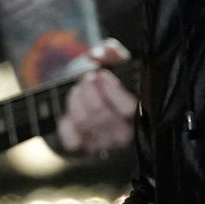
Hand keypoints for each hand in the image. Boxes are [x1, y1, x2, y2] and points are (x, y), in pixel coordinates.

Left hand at [57, 40, 136, 156]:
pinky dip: (66, 125)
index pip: (128, 108)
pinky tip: (69, 115)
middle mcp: (123, 134)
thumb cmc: (110, 83)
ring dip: (76, 99)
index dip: (112, 91)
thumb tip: (100, 53)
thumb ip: (113, 54)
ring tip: (78, 89)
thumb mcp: (117, 65)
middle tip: (87, 78)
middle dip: (89, 89)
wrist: (94, 104)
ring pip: (84, 121)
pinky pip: (71, 141)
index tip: (100, 75)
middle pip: (101, 113)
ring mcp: (103, 144)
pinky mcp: (84, 150)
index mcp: (138, 113)